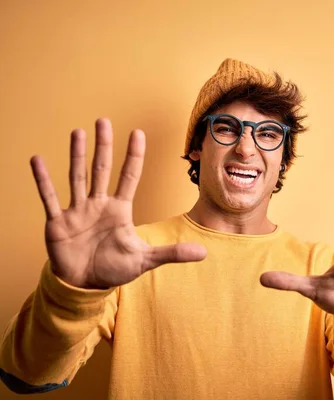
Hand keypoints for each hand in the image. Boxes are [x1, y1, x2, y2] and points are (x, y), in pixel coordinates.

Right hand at [31, 118, 206, 288]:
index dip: (134, 156)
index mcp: (119, 210)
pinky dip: (43, 180)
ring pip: (77, 177)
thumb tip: (204, 252)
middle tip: (104, 120)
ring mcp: (78, 211)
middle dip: (103, 146)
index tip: (137, 133)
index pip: (129, 176)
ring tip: (77, 132)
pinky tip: (37, 160)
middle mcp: (98, 204)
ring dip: (76, 155)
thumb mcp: (145, 260)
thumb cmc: (114, 268)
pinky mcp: (58, 222)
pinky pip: (49, 198)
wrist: (86, 284)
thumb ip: (172, 253)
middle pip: (101, 169)